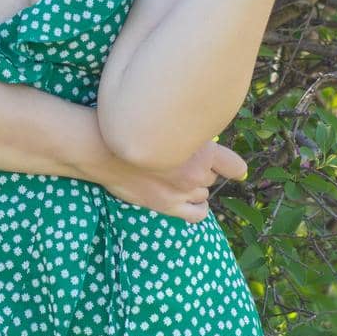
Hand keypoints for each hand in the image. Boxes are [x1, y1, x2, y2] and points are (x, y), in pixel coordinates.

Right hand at [97, 138, 247, 223]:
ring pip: (204, 192)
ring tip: (179, 178)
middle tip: (184, 161)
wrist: (102, 147)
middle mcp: (196, 171)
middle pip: (212, 176)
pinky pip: (197, 214)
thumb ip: (187, 132)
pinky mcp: (167, 205)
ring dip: (196, 186)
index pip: (233, 165)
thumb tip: (202, 139)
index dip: (233, 167)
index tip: (235, 169)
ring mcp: (182, 190)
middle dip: (203, 169)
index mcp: (201, 148)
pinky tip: (191, 201)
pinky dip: (198, 208)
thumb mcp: (166, 121)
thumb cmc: (130, 128)